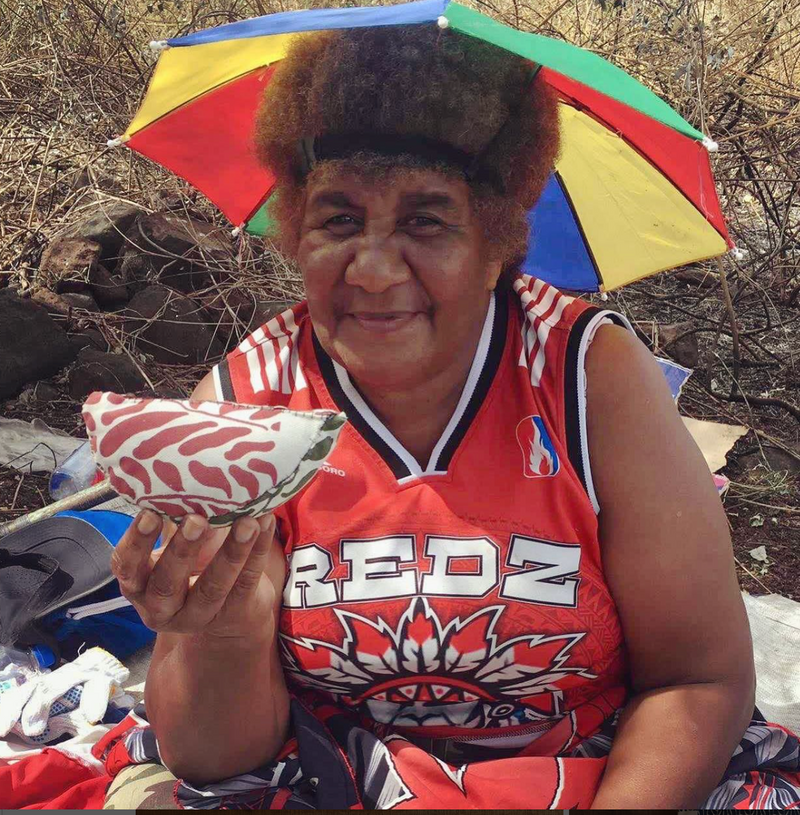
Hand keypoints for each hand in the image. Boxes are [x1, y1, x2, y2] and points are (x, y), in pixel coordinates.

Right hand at [111, 510, 284, 640]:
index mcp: (139, 585)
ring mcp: (200, 615)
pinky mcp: (235, 612)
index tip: (149, 513)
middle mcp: (163, 607)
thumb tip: (178, 470)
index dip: (137, 542)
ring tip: (246, 521)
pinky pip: (247, 582)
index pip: (127, 567)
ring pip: (213, 587)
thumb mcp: (174, 544)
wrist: (229, 608)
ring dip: (231, 552)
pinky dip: (257, 551)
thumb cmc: (193, 562)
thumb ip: (172, 517)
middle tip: (196, 519)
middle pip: (167, 583)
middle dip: (182, 550)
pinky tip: (264, 523)